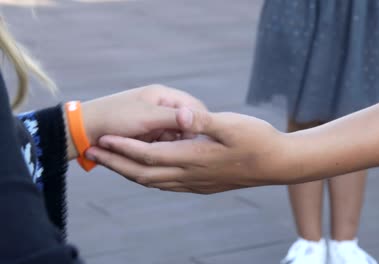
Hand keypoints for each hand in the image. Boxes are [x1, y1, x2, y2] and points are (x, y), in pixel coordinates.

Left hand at [66, 85, 206, 158]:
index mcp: (167, 97)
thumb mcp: (146, 116)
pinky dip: (159, 156)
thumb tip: (200, 117)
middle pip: (188, 127)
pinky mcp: (150, 139)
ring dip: (170, 150)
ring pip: (176, 140)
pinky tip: (152, 163)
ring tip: (157, 160)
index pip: (197, 110)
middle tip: (179, 155)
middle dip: (184, 141)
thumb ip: (173, 118)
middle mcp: (164, 109)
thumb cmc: (112, 117)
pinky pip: (163, 150)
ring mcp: (158, 124)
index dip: (199, 126)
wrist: (80, 129)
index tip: (195, 143)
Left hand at [86, 108, 293, 193]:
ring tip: (112, 163)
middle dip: (116, 163)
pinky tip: (147, 172)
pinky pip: (168, 185)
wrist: (278, 164)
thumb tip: (179, 114)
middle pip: (144, 173)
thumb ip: (202, 120)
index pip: (148, 155)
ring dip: (130, 172)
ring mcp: (197, 183)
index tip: (102, 140)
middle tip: (94, 154)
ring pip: (154, 182)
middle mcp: (191, 175)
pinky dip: (150, 178)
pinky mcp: (204, 185)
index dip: (123, 148)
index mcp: (194, 157)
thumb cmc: (258, 140)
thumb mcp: (231, 124)